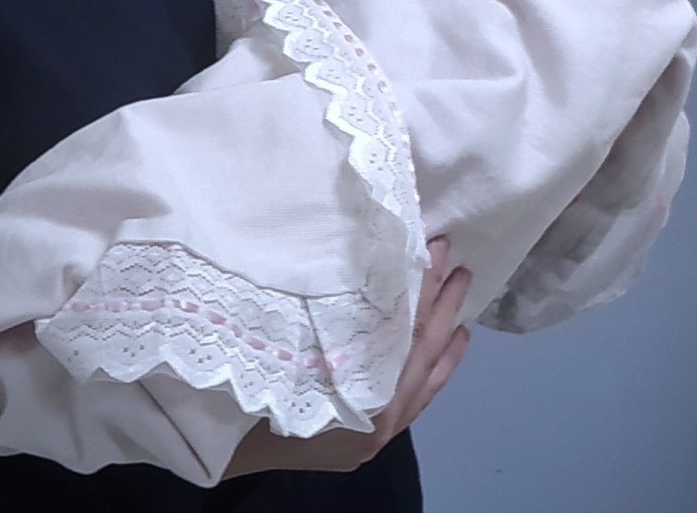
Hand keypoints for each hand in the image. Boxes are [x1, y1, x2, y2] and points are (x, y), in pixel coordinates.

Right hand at [222, 236, 470, 476]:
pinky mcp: (376, 437)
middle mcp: (379, 417)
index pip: (405, 335)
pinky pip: (418, 400)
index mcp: (362, 395)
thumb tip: (369, 274)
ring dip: (444, 338)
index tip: (435, 247)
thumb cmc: (256, 395)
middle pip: (422, 356)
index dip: (424, 288)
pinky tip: (447, 347)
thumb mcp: (295, 350)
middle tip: (459, 265)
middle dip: (442, 307)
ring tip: (462, 302)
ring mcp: (381, 431)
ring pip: (427, 381)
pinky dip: (435, 370)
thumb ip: (335, 326)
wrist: (235, 449)